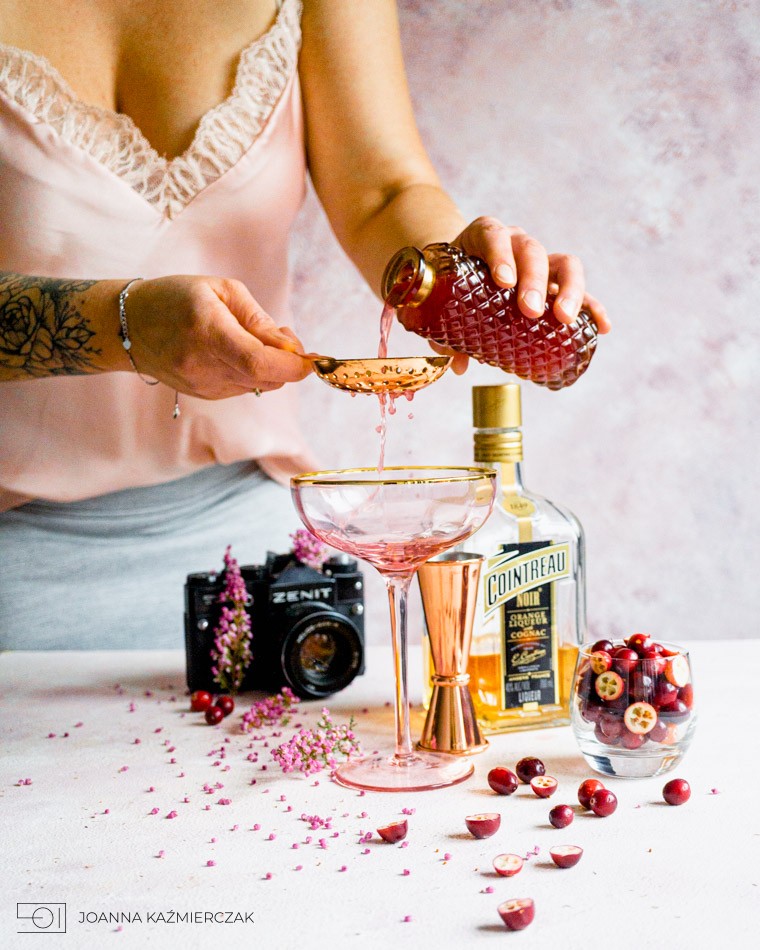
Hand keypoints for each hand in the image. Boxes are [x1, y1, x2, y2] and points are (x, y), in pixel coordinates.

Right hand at [123, 276, 310, 397]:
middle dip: (289, 363)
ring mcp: (202, 385)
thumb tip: (291, 347)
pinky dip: (253, 372)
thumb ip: (258, 320)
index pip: (259, 362)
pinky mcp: (203, 395)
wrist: (128, 326)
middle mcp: (203, 365)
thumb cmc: (175, 298)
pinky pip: (243, 387)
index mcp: (207, 330)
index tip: (312, 358)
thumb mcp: (219, 290)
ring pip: (258, 385)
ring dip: (271, 367)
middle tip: (286, 337)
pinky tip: (238, 351)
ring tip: (255, 338)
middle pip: (265, 378)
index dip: (293, 365)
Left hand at [434, 217, 610, 374]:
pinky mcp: (557, 282)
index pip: (493, 235)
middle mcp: (516, 243)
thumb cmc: (452, 286)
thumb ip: (445, 332)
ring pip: (564, 264)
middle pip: (532, 251)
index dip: (499, 254)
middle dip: (534, 280)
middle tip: (530, 311)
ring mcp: (541, 260)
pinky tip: (601, 326)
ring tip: (564, 319)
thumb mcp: (443, 303)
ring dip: (569, 290)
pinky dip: (592, 306)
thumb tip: (457, 363)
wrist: (464, 275)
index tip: (503, 282)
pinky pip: (580, 290)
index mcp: (484, 237)